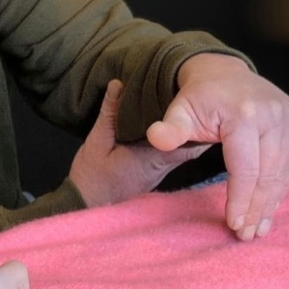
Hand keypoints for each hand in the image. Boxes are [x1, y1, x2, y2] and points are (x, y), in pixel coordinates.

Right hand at [69, 80, 209, 206]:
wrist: (88, 205)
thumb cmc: (92, 176)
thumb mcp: (96, 141)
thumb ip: (109, 113)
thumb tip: (119, 83)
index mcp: (152, 155)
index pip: (186, 138)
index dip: (198, 121)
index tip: (199, 99)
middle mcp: (163, 163)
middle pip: (192, 142)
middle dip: (198, 123)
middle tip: (199, 99)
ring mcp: (162, 169)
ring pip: (185, 147)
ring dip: (188, 130)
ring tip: (190, 106)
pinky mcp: (157, 171)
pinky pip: (174, 152)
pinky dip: (177, 138)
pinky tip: (172, 124)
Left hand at [146, 54, 288, 239]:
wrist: (222, 72)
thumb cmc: (197, 97)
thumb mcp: (178, 111)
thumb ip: (169, 129)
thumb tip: (156, 137)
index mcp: (243, 114)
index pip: (245, 168)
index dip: (239, 200)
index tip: (233, 224)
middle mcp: (272, 114)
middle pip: (267, 173)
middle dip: (256, 208)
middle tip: (246, 234)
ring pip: (283, 171)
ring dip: (271, 202)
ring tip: (258, 227)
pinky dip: (280, 186)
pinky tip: (269, 206)